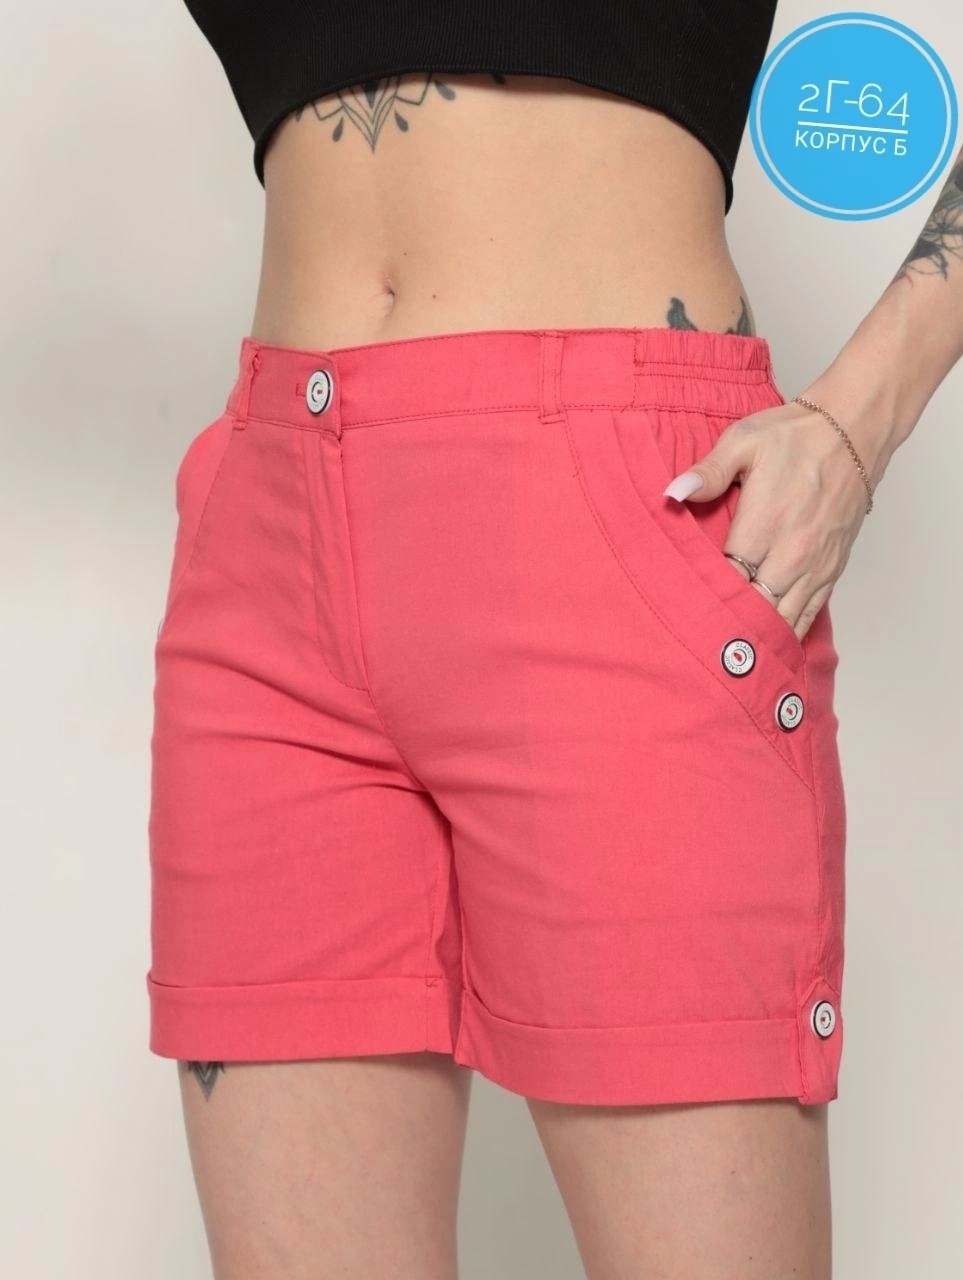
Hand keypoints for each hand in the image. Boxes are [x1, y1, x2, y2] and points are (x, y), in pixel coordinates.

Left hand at [662, 399, 872, 642]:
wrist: (855, 430)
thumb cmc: (796, 435)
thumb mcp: (744, 442)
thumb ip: (707, 472)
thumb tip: (672, 494)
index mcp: (763, 527)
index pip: (726, 582)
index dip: (703, 604)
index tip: (680, 620)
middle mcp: (791, 555)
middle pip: (753, 611)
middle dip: (727, 631)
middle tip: (696, 654)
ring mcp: (815, 567)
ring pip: (783, 621)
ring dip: (758, 641)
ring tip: (728, 667)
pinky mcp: (832, 570)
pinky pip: (808, 614)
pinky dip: (788, 634)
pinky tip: (769, 651)